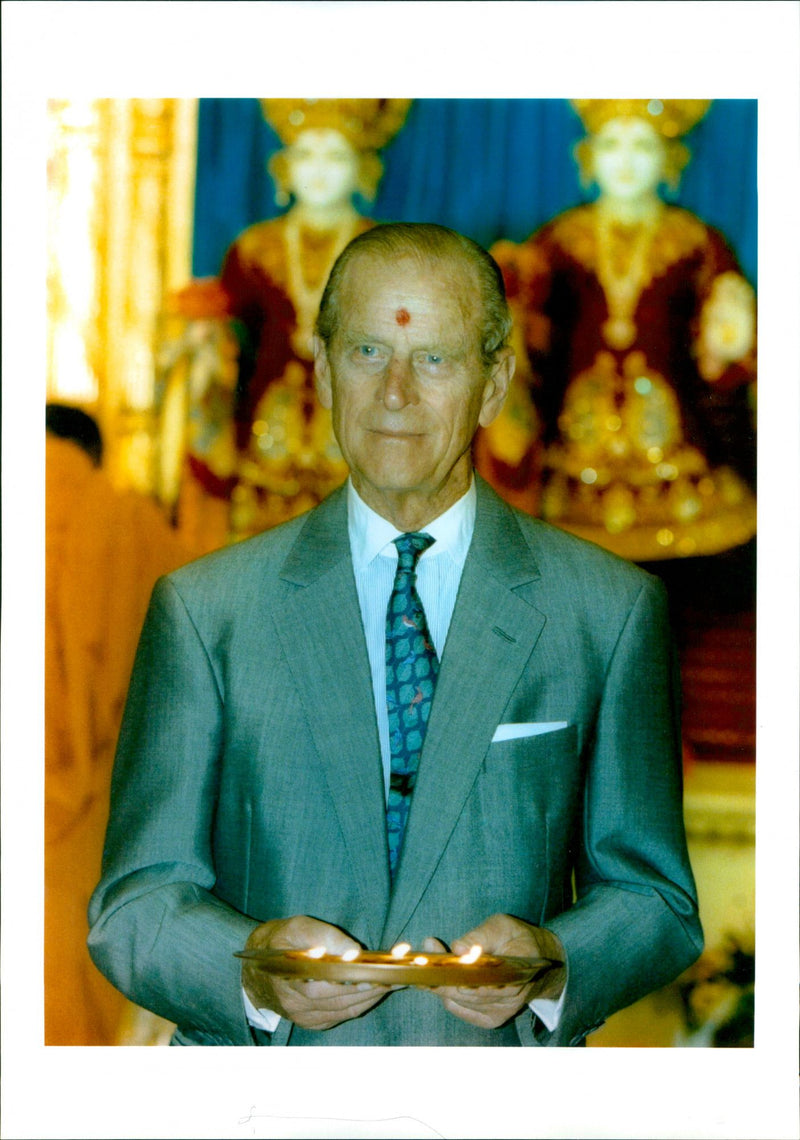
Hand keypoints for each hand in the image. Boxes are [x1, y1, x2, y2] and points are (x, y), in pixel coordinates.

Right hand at [242, 916, 389, 1030]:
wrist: (256, 968)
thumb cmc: (279, 941)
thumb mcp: (297, 927)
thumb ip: (324, 935)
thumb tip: (353, 951)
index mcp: (293, 978)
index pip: (333, 982)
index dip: (359, 977)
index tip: (383, 967)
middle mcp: (298, 1003)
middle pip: (344, 998)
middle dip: (373, 986)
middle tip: (398, 974)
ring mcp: (304, 1016)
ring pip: (346, 1009)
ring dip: (372, 996)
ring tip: (394, 980)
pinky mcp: (312, 1022)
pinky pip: (342, 1015)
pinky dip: (361, 1004)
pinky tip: (375, 990)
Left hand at [423, 913, 566, 1029]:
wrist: (540, 966)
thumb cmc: (518, 940)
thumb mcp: (503, 926)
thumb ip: (482, 935)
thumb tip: (459, 947)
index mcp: (515, 972)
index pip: (479, 977)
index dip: (454, 967)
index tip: (434, 950)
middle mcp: (508, 998)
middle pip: (462, 990)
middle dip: (440, 970)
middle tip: (428, 949)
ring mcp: (498, 1012)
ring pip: (457, 1000)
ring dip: (440, 980)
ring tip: (434, 958)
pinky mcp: (490, 1019)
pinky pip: (458, 1008)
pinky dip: (447, 992)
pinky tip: (445, 976)